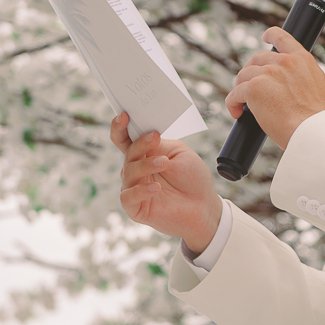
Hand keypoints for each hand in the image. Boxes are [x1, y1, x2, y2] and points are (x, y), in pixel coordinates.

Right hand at [111, 112, 222, 252]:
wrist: (205, 206)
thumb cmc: (193, 178)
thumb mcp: (179, 153)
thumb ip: (160, 145)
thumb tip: (145, 135)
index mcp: (145, 155)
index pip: (125, 140)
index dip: (120, 128)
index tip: (124, 116)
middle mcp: (136, 171)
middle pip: (127, 154)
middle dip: (139, 145)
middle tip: (153, 138)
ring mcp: (135, 189)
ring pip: (128, 173)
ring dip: (145, 165)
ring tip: (164, 163)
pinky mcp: (136, 208)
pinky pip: (128, 197)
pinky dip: (140, 191)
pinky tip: (156, 188)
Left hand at [226, 26, 324, 148]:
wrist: (313, 131)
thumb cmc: (318, 118)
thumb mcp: (320, 86)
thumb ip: (304, 76)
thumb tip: (295, 80)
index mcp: (301, 59)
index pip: (282, 38)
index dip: (271, 35)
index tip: (264, 38)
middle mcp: (283, 62)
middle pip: (256, 60)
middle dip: (251, 72)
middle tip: (251, 88)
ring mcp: (267, 74)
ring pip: (243, 76)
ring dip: (241, 89)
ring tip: (244, 104)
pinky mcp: (253, 88)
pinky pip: (234, 94)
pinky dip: (232, 103)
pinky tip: (237, 112)